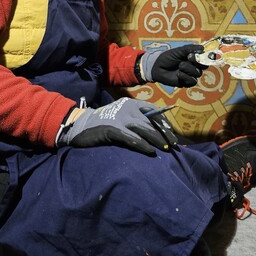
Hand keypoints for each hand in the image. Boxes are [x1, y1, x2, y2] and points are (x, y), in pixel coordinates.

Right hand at [56, 97, 176, 154]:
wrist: (81, 125)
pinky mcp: (112, 129)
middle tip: (174, 144)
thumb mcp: (121, 116)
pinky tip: (150, 152)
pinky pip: (131, 138)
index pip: (153, 110)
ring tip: (166, 149)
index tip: (172, 132)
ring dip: (157, 139)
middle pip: (151, 121)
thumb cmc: (104, 123)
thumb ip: (136, 120)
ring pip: (144, 129)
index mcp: (130, 103)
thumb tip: (157, 131)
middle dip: (164, 133)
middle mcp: (126, 108)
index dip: (164, 121)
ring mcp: (119, 118)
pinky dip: (142, 145)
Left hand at [141, 44, 206, 86]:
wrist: (157, 67)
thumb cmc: (168, 57)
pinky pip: (192, 81)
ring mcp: (191, 75)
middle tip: (188, 57)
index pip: (205, 57)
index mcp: (193, 58)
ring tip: (180, 66)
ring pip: (198, 73)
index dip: (203, 56)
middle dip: (197, 61)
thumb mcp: (179, 51)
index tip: (197, 52)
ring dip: (189, 68)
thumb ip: (190, 49)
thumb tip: (202, 48)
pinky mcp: (186, 82)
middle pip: (204, 66)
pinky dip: (186, 77)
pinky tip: (178, 74)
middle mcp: (194, 66)